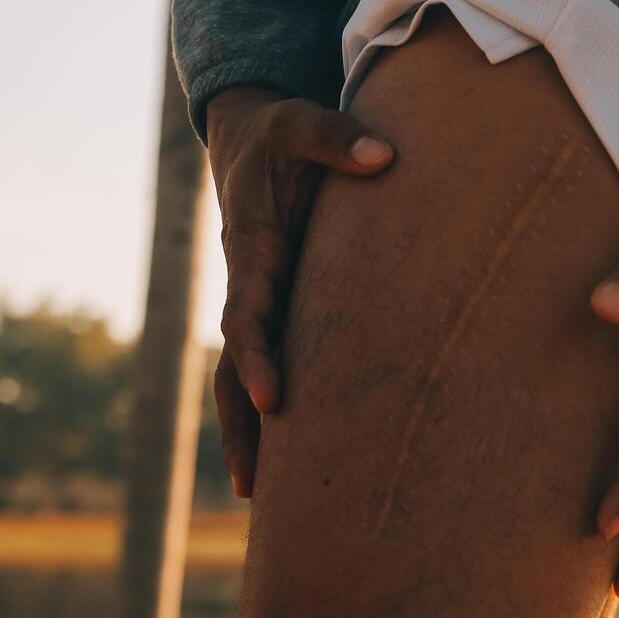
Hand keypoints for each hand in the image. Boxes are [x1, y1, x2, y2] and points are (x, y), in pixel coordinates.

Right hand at [207, 87, 395, 497]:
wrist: (252, 139)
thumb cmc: (281, 132)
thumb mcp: (301, 122)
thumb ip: (337, 138)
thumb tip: (385, 158)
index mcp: (251, 249)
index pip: (248, 315)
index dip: (258, 357)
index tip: (272, 398)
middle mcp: (248, 284)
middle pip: (233, 364)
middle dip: (241, 421)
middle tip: (254, 481)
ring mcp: (259, 300)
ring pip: (241, 374)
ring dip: (247, 430)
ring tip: (257, 494)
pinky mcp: (279, 306)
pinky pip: (269, 362)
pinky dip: (269, 409)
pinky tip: (290, 454)